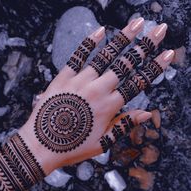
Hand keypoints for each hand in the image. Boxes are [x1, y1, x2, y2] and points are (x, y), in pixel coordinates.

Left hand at [19, 17, 173, 174]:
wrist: (41, 146)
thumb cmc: (72, 147)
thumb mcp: (102, 142)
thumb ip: (124, 125)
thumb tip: (146, 113)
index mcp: (110, 106)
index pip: (138, 82)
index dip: (155, 67)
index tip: (168, 53)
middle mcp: (98, 90)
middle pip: (126, 64)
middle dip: (145, 45)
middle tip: (158, 30)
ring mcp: (80, 81)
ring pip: (105, 56)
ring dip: (122, 38)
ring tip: (136, 23)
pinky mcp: (62, 78)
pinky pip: (78, 56)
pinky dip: (89, 43)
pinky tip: (100, 31)